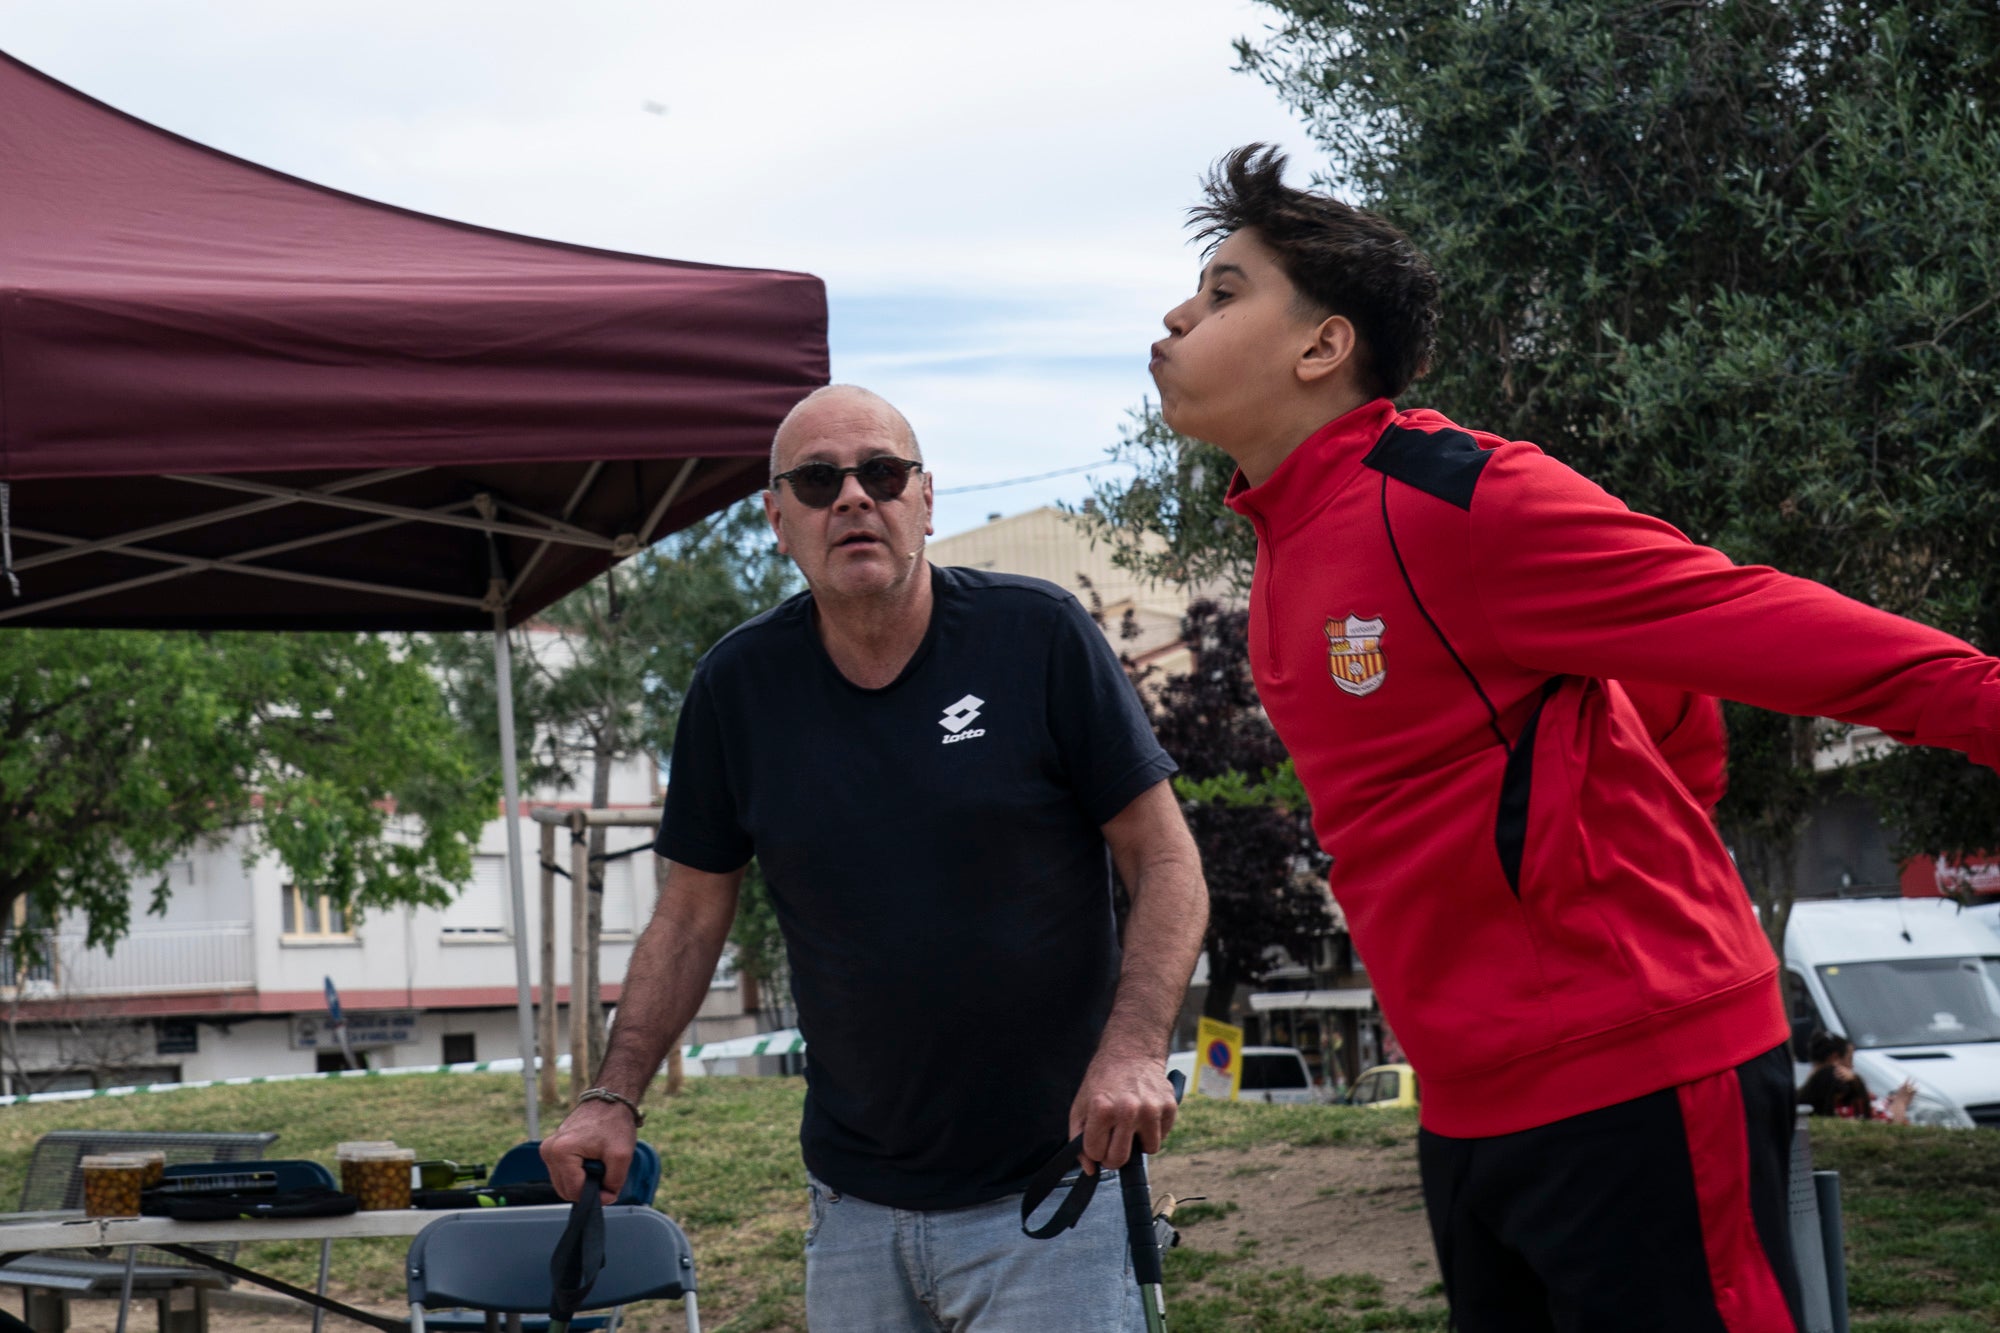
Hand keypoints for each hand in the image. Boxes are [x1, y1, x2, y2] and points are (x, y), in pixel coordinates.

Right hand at [539, 1100, 636, 1203]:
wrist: (610, 1100)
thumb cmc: (615, 1123)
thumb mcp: (622, 1155)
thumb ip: (614, 1183)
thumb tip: (605, 1198)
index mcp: (561, 1152)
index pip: (574, 1191)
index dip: (595, 1195)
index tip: (611, 1186)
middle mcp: (548, 1151)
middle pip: (565, 1190)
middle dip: (587, 1189)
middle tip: (606, 1176)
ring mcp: (547, 1150)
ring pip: (563, 1184)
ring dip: (582, 1182)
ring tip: (599, 1166)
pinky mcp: (552, 1150)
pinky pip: (562, 1174)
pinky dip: (577, 1175)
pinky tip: (591, 1162)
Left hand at [1067, 1051, 1178, 1173]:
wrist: (1131, 1051)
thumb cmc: (1103, 1080)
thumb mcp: (1081, 1105)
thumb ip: (1078, 1140)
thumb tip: (1090, 1169)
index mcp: (1102, 1108)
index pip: (1096, 1154)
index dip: (1095, 1150)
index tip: (1098, 1140)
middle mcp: (1128, 1109)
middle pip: (1120, 1160)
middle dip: (1114, 1155)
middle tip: (1113, 1140)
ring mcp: (1151, 1108)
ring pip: (1147, 1150)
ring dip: (1139, 1141)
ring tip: (1132, 1122)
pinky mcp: (1170, 1106)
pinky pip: (1162, 1136)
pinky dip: (1154, 1130)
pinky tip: (1145, 1112)